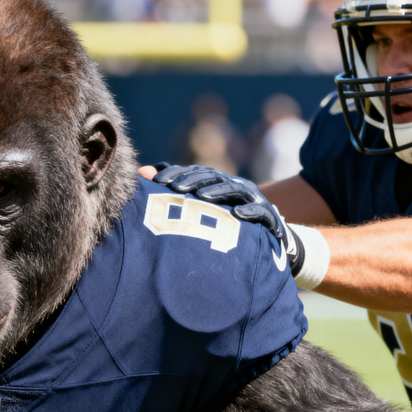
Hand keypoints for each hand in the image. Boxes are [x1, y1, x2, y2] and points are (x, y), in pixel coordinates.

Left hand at [151, 163, 305, 276]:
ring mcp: (253, 199)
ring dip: (218, 192)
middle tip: (175, 189)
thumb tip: (143, 172)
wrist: (269, 239)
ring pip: (235, 190)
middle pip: (213, 177)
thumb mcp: (202, 206)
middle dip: (193, 181)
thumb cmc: (227, 222)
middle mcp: (235, 185)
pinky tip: (236, 214)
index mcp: (218, 182)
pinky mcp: (268, 215)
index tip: (156, 180)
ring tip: (201, 197)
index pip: (195, 172)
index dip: (177, 174)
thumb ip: (174, 188)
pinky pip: (259, 212)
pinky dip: (248, 211)